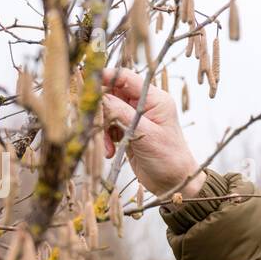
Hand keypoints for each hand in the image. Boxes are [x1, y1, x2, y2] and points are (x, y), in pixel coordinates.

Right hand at [100, 68, 205, 197]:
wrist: (174, 183)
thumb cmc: (168, 159)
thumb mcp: (145, 134)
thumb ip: (121, 113)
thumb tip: (99, 97)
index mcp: (155, 99)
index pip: (125, 77)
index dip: (105, 76)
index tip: (86, 81)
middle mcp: (144, 104)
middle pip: (112, 93)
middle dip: (102, 110)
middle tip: (97, 126)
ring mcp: (135, 117)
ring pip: (107, 111)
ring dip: (103, 128)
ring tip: (109, 147)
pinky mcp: (127, 131)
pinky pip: (108, 127)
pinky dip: (105, 138)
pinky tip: (111, 152)